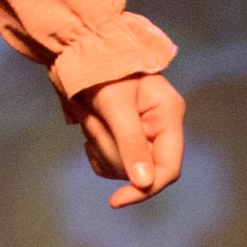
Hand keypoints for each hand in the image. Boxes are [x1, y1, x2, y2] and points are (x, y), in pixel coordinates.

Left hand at [72, 72, 184, 206]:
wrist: (78, 46)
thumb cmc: (102, 68)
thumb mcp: (116, 104)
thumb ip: (131, 142)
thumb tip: (144, 184)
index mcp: (168, 115)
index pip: (168, 168)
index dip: (145, 189)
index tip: (117, 201)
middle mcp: (158, 126)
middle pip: (139, 169)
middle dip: (110, 150)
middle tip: (91, 120)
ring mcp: (141, 131)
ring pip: (122, 165)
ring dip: (100, 145)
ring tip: (88, 115)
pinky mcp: (122, 134)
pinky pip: (109, 161)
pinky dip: (95, 149)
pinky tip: (88, 125)